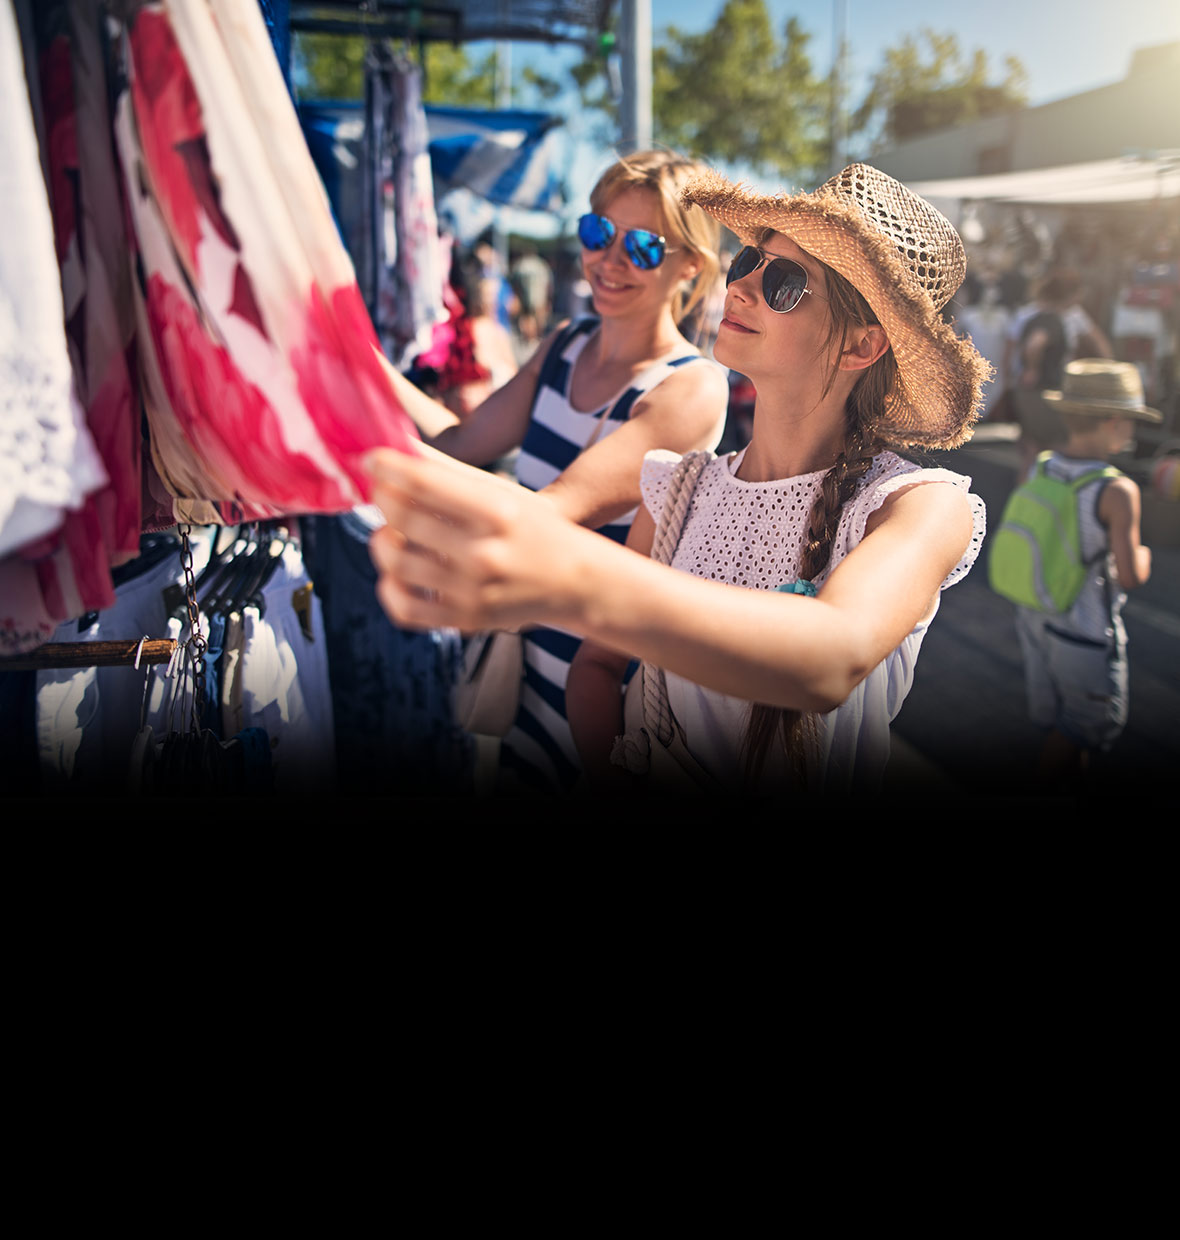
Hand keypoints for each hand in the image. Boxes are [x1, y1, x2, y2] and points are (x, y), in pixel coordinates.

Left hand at [363, 444, 590, 633]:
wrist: (576, 583)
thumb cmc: (535, 530)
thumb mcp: (503, 494)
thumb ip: (451, 474)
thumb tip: (400, 450)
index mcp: (497, 512)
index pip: (424, 481)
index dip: (387, 467)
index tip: (371, 460)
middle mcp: (485, 552)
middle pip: (402, 519)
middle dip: (381, 499)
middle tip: (380, 492)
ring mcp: (473, 591)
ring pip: (395, 563)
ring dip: (381, 541)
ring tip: (389, 533)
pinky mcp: (466, 619)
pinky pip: (404, 608)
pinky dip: (388, 587)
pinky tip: (394, 572)